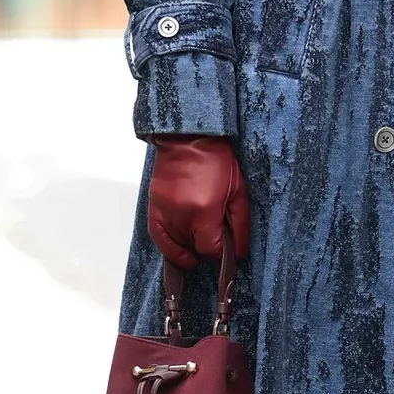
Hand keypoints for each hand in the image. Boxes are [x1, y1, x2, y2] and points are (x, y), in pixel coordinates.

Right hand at [148, 136, 250, 269]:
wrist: (190, 138)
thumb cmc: (216, 160)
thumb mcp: (238, 192)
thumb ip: (240, 225)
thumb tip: (239, 252)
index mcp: (204, 210)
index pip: (209, 249)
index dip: (220, 255)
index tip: (226, 253)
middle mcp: (181, 214)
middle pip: (192, 248)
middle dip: (206, 248)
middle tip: (215, 241)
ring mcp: (164, 210)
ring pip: (175, 245)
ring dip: (188, 247)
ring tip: (198, 245)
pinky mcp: (154, 205)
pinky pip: (157, 237)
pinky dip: (167, 247)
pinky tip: (178, 250)